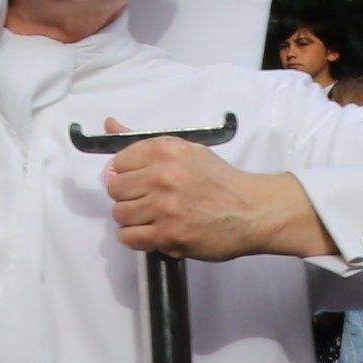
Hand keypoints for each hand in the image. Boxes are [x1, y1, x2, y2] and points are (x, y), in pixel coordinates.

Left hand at [99, 124, 327, 261]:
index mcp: (164, 150)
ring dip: (131, 218)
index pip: (118, 162)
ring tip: (151, 217)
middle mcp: (162, 176)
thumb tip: (109, 124)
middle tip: (146, 200)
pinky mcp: (169, 235)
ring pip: (120, 214)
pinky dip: (135, 238)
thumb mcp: (187, 150)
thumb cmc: (219, 180)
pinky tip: (150, 232)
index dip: (126, 174)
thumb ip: (145, 141)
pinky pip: (129, 238)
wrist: (253, 211)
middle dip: (127, 196)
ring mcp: (164, 207)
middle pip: (115, 189)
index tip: (139, 181)